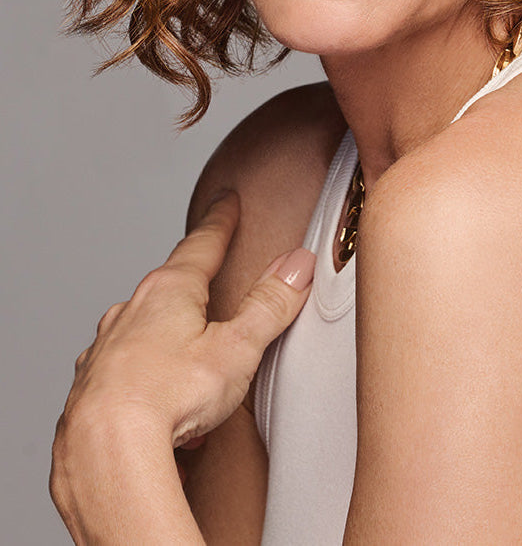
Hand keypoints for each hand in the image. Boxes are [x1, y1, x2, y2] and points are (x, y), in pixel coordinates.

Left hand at [51, 190, 315, 527]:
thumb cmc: (167, 398)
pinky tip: (156, 404)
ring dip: (164, 334)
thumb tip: (296, 265)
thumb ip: (268, 306)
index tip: (226, 202)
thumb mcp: (237, 348)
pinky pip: (122, 372)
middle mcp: (130, 312)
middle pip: (167, 284)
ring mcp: (105, 350)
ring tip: (186, 353)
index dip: (219, 222)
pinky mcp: (89, 389)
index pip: (201, 243)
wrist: (102, 453)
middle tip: (206, 270)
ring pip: (139, 328)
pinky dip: (143, 378)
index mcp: (169, 291)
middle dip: (189, 279)